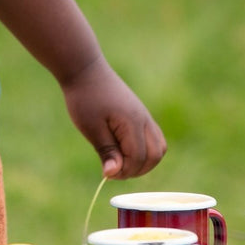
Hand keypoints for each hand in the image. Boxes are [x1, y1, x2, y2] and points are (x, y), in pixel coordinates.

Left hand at [61, 56, 166, 178]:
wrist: (85, 70)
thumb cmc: (85, 98)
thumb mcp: (91, 127)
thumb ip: (106, 151)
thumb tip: (114, 174)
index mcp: (133, 123)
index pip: (139, 158)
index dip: (124, 171)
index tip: (105, 173)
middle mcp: (145, 120)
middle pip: (156, 155)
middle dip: (137, 169)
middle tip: (114, 170)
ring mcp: (145, 116)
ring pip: (159, 147)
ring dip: (144, 161)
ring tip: (119, 162)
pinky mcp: (140, 114)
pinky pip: (153, 138)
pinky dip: (144, 150)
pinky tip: (123, 150)